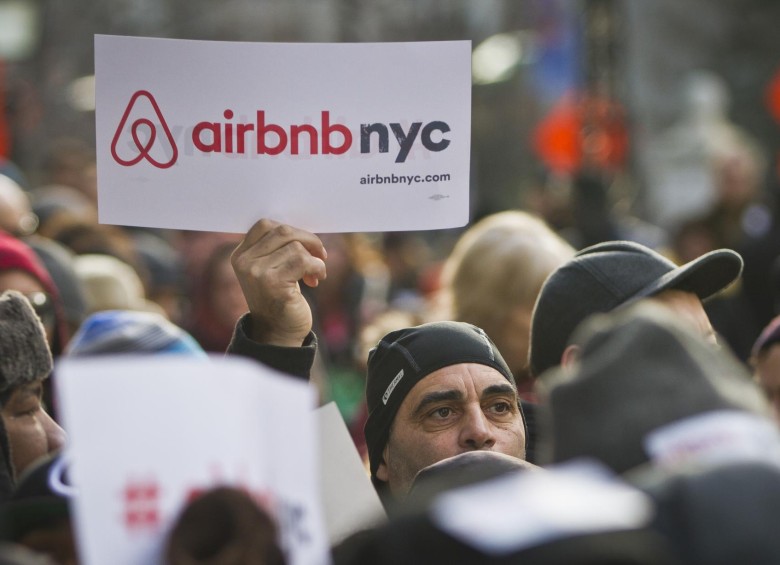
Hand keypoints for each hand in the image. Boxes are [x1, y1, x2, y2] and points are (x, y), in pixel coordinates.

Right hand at [231, 219, 326, 346]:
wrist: (278, 334)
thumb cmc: (280, 299)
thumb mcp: (272, 270)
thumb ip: (279, 249)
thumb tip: (305, 231)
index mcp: (240, 255)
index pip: (265, 225)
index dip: (292, 231)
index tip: (305, 246)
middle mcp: (244, 262)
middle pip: (283, 232)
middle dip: (309, 241)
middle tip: (320, 255)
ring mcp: (256, 272)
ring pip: (296, 247)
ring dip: (314, 259)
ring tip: (314, 274)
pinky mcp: (273, 283)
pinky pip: (304, 261)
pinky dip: (317, 268)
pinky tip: (316, 280)